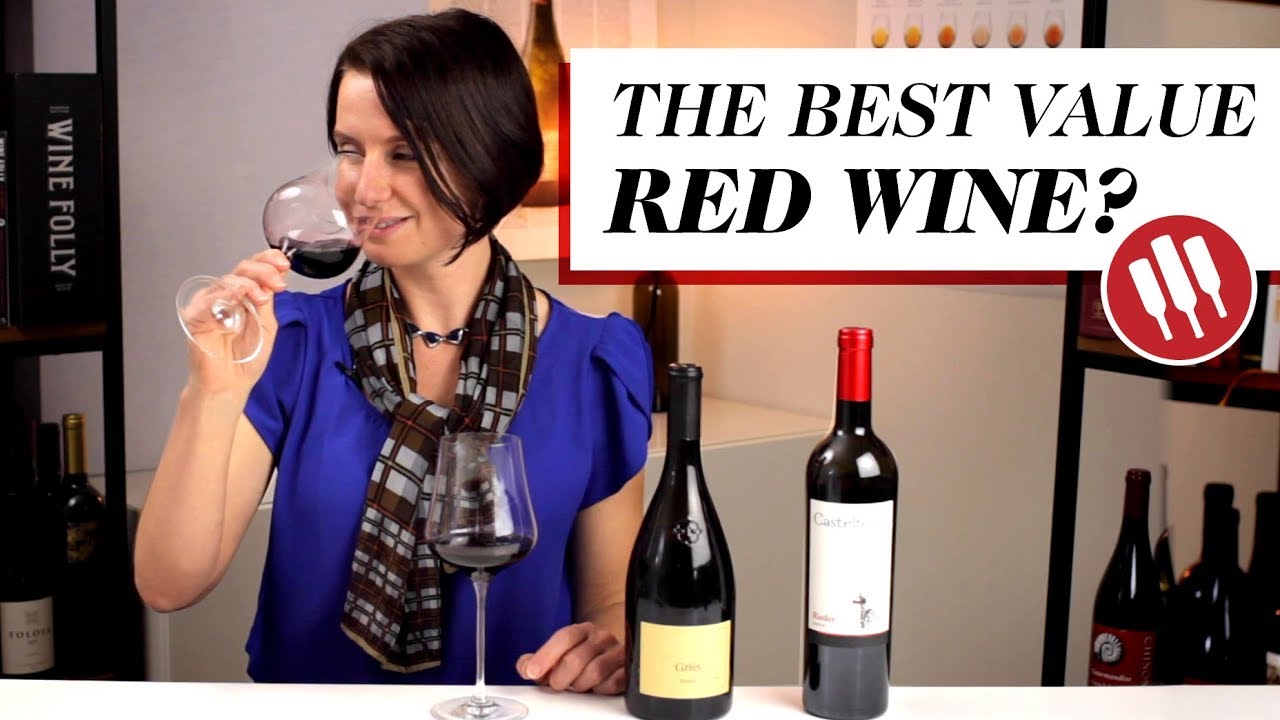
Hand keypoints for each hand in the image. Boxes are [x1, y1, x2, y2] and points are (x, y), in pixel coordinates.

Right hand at [183, 249, 290, 395]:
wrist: (231, 384)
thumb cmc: (247, 358)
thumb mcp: (267, 325)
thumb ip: (267, 302)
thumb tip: (274, 278)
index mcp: (244, 295)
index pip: (254, 269)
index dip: (268, 261)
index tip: (283, 264)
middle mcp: (226, 296)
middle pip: (241, 270)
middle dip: (263, 271)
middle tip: (277, 282)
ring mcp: (209, 304)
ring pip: (226, 281)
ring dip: (247, 284)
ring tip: (261, 297)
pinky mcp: (195, 317)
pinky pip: (208, 301)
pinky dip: (224, 297)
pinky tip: (237, 299)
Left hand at [516, 622, 625, 694]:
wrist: (613, 661)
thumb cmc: (582, 661)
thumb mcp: (558, 658)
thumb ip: (538, 661)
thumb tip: (525, 666)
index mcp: (582, 630)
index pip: (564, 637)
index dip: (546, 656)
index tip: (532, 672)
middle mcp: (601, 637)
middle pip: (576, 658)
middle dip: (560, 678)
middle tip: (557, 685)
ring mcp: (617, 653)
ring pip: (594, 672)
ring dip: (580, 685)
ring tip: (577, 687)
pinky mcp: (628, 670)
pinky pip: (612, 684)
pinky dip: (599, 690)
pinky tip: (595, 689)